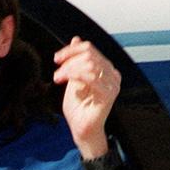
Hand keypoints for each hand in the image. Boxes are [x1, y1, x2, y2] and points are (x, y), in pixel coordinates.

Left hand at [53, 37, 120, 159]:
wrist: (81, 129)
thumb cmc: (79, 108)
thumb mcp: (73, 78)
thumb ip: (76, 60)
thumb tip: (76, 39)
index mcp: (105, 68)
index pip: (90, 48)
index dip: (71, 50)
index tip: (57, 58)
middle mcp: (112, 74)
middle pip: (89, 54)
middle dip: (69, 60)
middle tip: (57, 73)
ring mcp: (113, 83)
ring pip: (89, 63)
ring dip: (69, 69)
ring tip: (58, 78)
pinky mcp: (109, 94)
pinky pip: (91, 76)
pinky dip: (75, 75)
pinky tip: (65, 80)